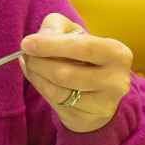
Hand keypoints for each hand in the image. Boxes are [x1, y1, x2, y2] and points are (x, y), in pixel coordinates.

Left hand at [19, 13, 133, 133]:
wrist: (98, 92)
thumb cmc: (83, 56)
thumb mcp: (75, 34)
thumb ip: (57, 27)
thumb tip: (39, 37)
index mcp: (117, 54)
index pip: (84, 47)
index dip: (51, 45)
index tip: (26, 43)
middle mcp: (116, 80)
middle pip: (66, 73)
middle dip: (38, 62)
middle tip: (26, 54)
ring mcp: (103, 103)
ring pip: (58, 90)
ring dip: (36, 75)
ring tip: (31, 64)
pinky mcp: (88, 118)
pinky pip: (55, 102)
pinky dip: (40, 87)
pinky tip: (37, 77)